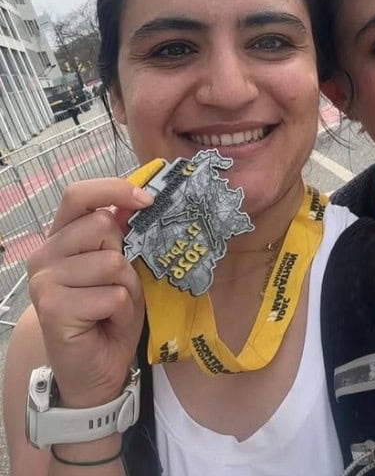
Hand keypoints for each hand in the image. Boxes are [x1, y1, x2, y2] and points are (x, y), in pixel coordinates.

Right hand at [26, 179, 152, 407]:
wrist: (98, 367)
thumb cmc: (111, 312)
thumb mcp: (124, 265)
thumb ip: (123, 234)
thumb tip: (140, 197)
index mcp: (61, 237)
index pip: (78, 195)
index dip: (114, 189)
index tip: (147, 200)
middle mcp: (45, 254)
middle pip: (101, 225)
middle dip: (124, 254)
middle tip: (117, 283)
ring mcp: (45, 281)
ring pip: (112, 262)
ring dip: (126, 287)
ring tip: (112, 306)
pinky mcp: (53, 308)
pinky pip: (113, 294)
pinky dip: (123, 310)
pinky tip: (108, 322)